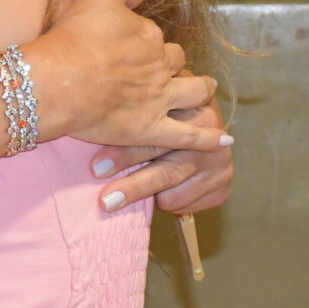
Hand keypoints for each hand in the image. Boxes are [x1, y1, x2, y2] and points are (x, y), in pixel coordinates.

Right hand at [27, 0, 226, 152]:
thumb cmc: (72, 39)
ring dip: (203, 90)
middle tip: (170, 68)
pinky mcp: (151, 129)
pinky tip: (224, 141)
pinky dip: (208, 139)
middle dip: (177, 63)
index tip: (128, 46)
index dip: (144, 41)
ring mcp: (160, 99)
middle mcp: (160, 66)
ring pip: (194, 92)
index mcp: (148, 36)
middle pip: (177, 61)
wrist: (59, 80)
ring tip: (208, 89)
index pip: (154, 36)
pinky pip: (187, 136)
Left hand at [86, 94, 233, 213]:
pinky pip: (184, 205)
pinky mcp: (223, 187)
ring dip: (148, 196)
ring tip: (127, 192)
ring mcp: (220, 163)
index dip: (124, 153)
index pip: (154, 136)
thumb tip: (85, 125)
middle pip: (166, 170)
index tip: (95, 168)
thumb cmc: (165, 112)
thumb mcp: (152, 102)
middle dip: (134, 187)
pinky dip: (167, 201)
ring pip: (173, 194)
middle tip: (106, 200)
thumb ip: (132, 113)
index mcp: (191, 109)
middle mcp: (212, 137)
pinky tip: (160, 190)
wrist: (207, 129)